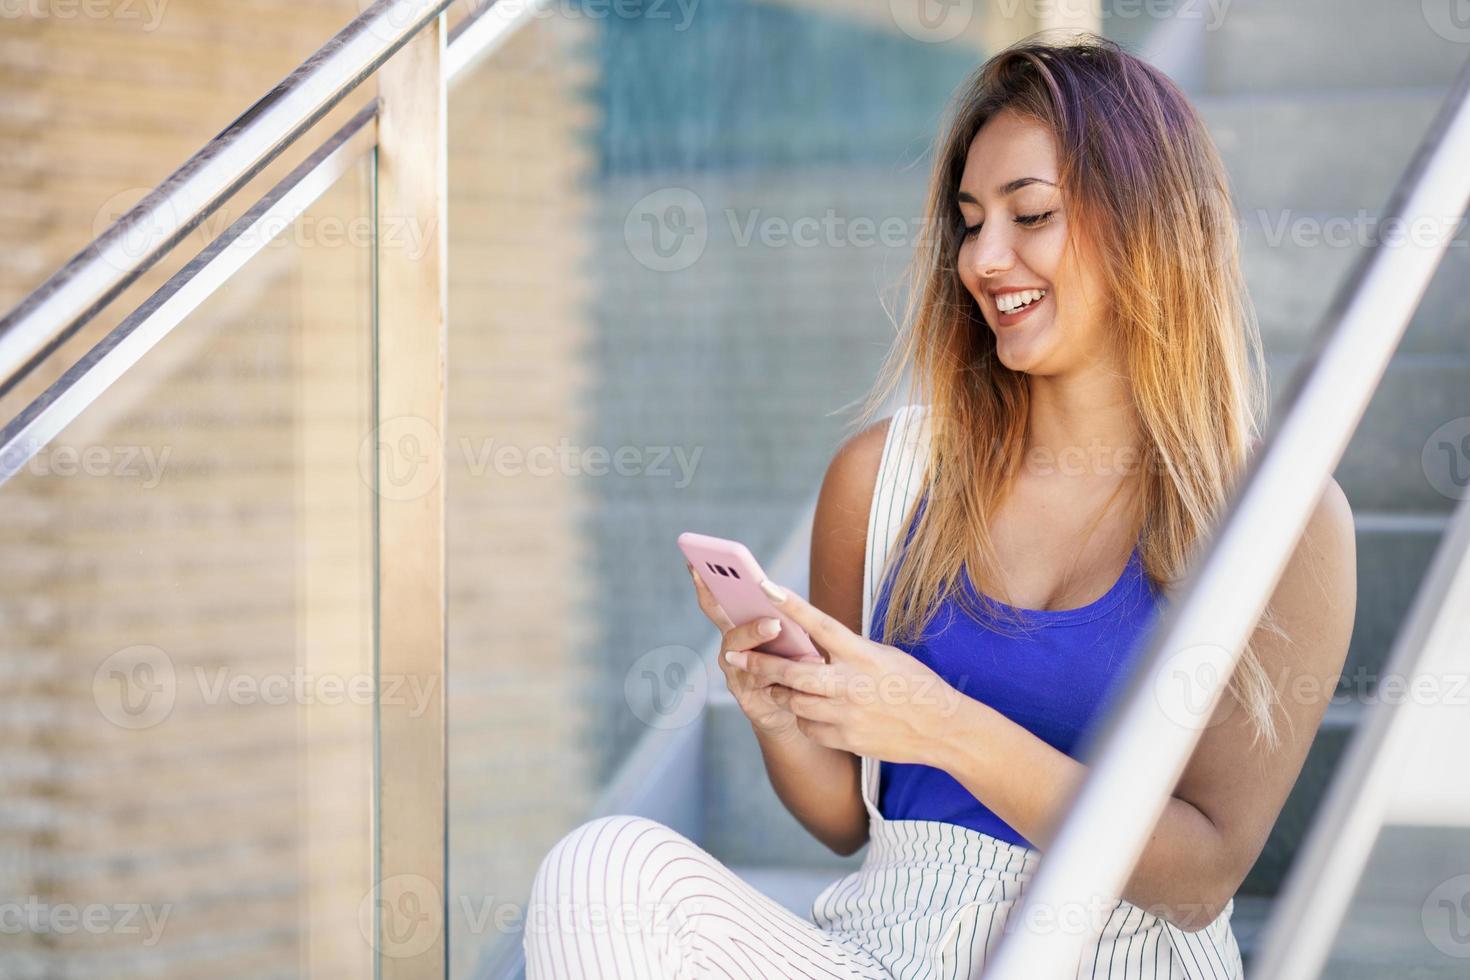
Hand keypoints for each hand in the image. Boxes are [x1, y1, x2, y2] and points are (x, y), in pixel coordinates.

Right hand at [685, 561, 809, 741]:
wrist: (792, 706)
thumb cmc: (788, 662)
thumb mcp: (786, 635)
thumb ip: (781, 619)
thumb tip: (783, 601)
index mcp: (735, 630)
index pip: (715, 606)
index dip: (704, 587)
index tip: (695, 566)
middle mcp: (730, 653)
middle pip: (733, 637)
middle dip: (751, 630)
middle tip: (773, 624)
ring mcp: (736, 678)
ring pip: (750, 665)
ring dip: (772, 657)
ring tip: (798, 650)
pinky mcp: (749, 702)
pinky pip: (766, 689)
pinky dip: (786, 680)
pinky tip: (810, 668)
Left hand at [725, 576, 969, 764]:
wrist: (941, 728)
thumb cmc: (912, 684)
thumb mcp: (883, 656)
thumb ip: (848, 650)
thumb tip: (814, 640)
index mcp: (863, 654)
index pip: (821, 624)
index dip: (792, 605)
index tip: (766, 587)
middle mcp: (852, 683)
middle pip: (793, 672)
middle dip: (759, 665)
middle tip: (735, 657)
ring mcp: (848, 713)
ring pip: (794, 702)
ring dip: (779, 693)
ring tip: (773, 686)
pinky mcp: (846, 738)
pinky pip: (809, 727)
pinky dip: (803, 718)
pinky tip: (809, 713)